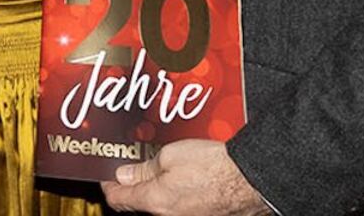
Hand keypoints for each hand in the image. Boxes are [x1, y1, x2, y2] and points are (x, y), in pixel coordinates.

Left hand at [101, 139, 269, 215]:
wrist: (255, 180)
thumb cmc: (217, 167)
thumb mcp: (172, 155)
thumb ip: (145, 167)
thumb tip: (126, 174)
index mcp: (156, 202)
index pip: (119, 200)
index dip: (110, 186)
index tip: (108, 176)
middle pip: (140, 206)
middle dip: (134, 187)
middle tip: (133, 168)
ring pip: (162, 207)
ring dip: (158, 190)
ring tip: (162, 169)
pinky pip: (182, 209)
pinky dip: (178, 195)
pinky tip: (185, 179)